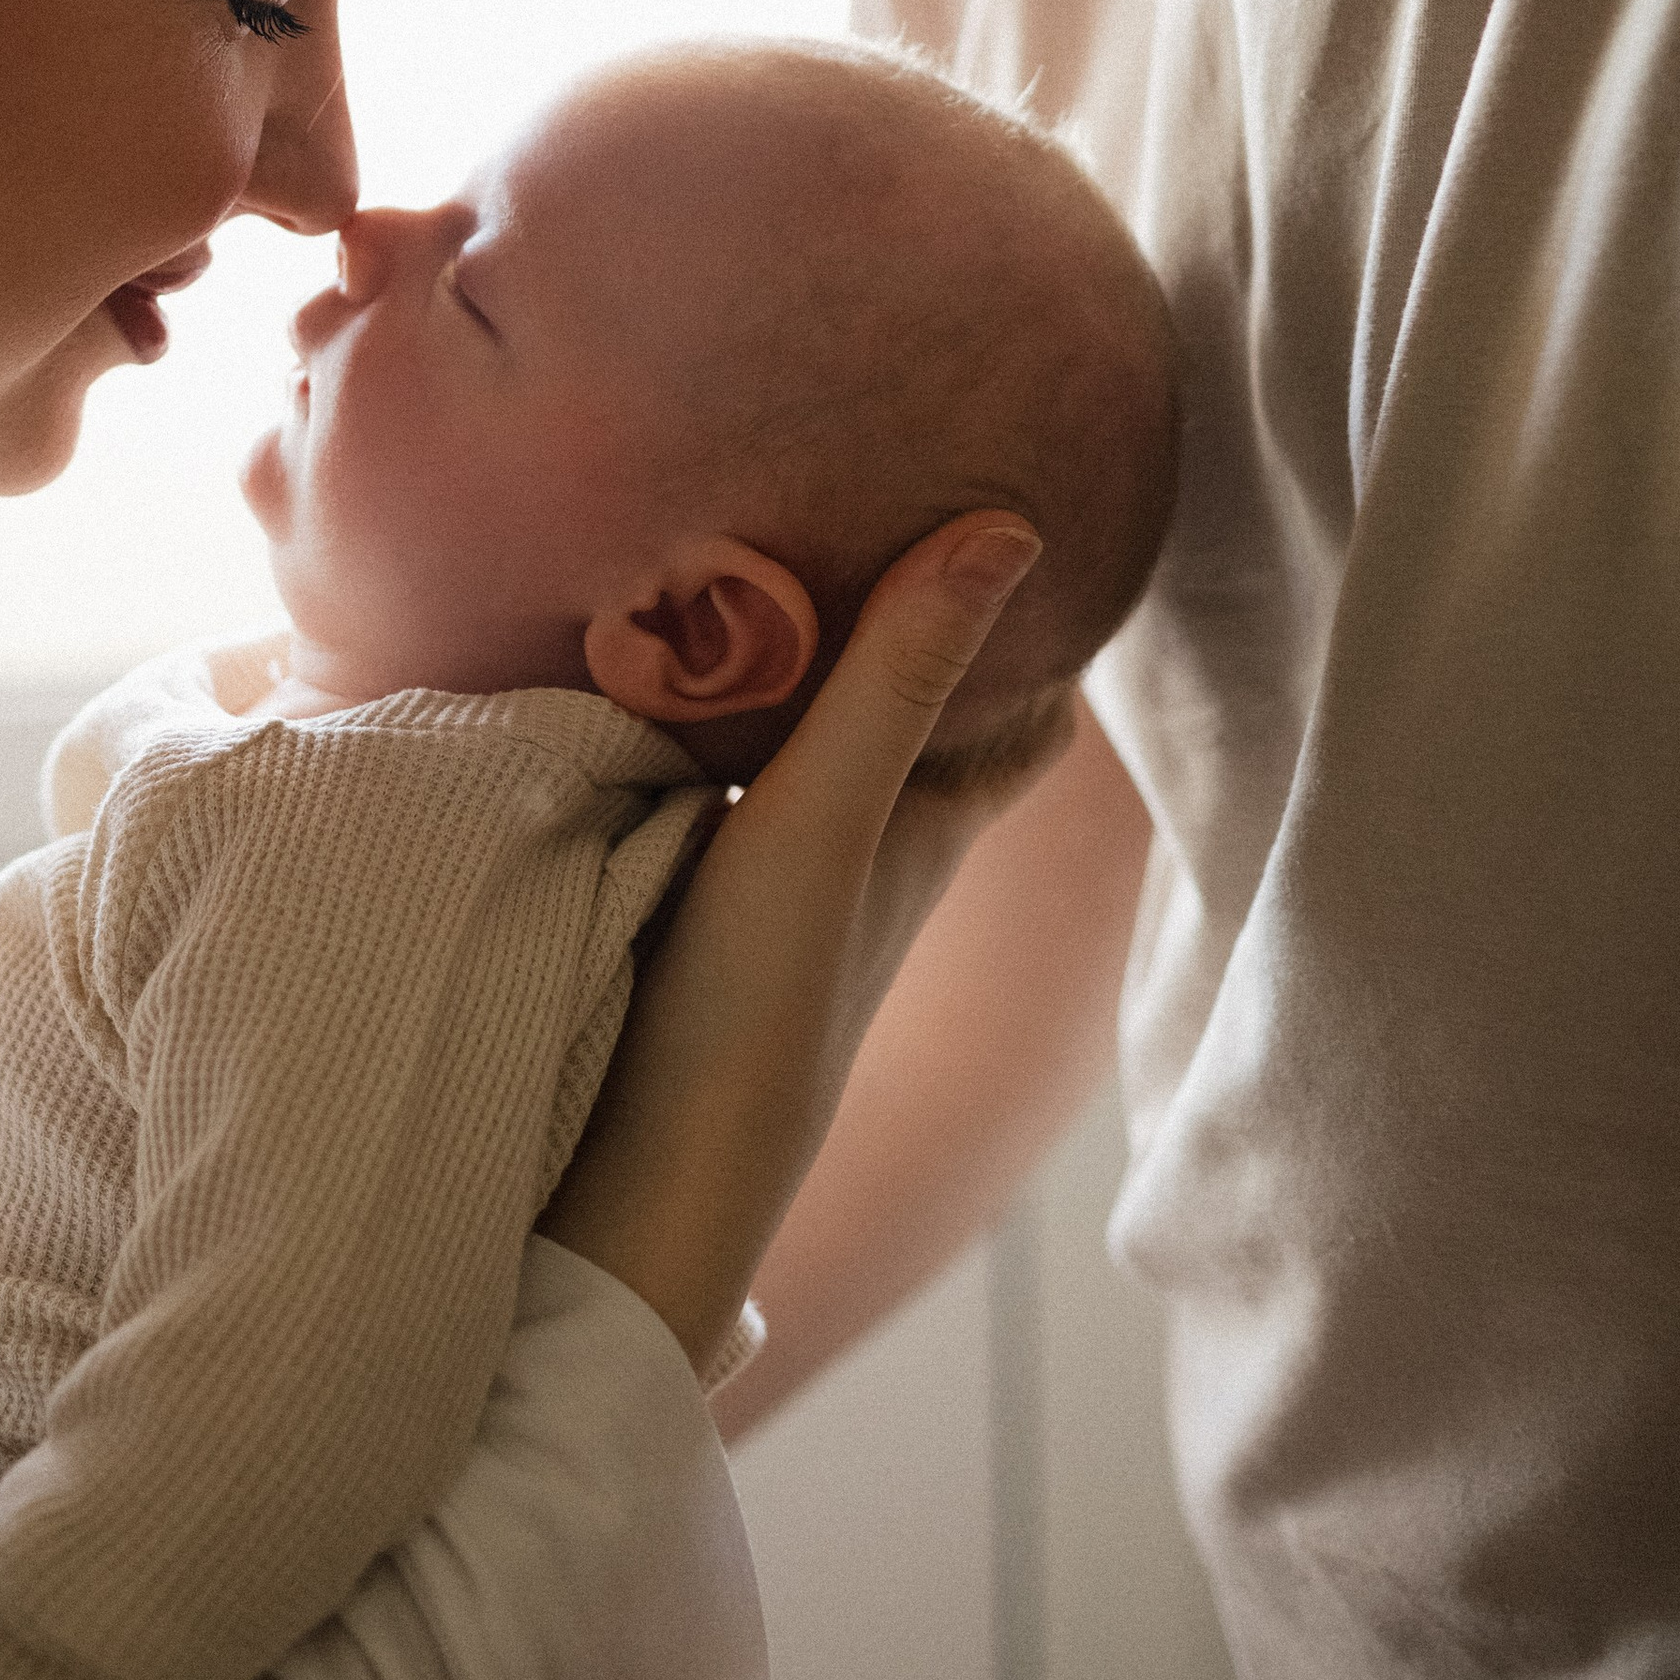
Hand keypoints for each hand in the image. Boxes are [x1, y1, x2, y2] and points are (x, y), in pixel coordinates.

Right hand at [542, 515, 1042, 1373]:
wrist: (637, 1177)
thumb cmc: (757, 1006)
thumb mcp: (828, 817)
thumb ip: (897, 677)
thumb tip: (1014, 527)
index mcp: (927, 829)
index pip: (1026, 721)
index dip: (1042, 634)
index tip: (1028, 527)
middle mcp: (866, 850)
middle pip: (918, 718)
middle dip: (913, 625)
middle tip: (884, 503)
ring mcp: (778, 882)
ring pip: (816, 746)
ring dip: (806, 667)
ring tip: (760, 549)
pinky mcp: (688, 899)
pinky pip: (721, 777)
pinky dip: (713, 717)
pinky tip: (656, 671)